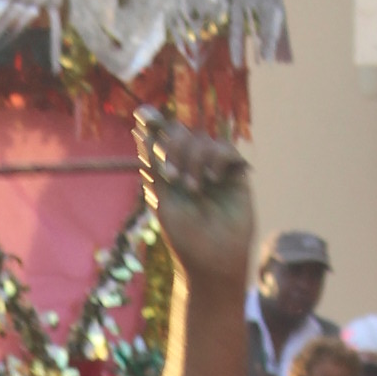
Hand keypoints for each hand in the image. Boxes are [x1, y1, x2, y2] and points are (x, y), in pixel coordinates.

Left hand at [135, 112, 252, 297]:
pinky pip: (226, 149)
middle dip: (174, 147)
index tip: (141, 113)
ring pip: (203, 140)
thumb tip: (140, 133)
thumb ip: (155, 168)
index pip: (163, 140)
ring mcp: (214, 169)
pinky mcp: (236, 174)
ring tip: (193, 188)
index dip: (154, 124)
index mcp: (171, 173)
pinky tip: (211, 180)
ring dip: (194, 159)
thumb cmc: (185, 238)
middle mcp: (192, 168)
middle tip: (171, 175)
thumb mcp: (163, 201)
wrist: (215, 262)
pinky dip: (216, 159)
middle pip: (182, 134)